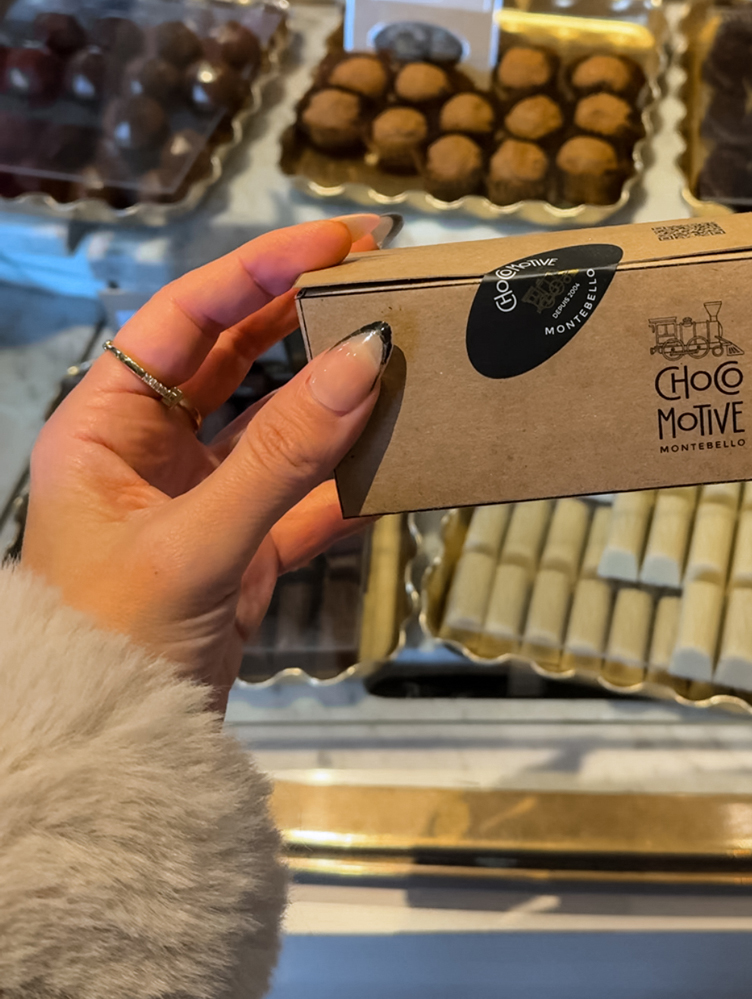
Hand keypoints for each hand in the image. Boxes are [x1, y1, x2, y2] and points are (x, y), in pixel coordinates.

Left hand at [21, 214, 394, 709]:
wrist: (111, 758)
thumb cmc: (113, 640)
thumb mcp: (197, 540)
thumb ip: (285, 453)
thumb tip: (367, 359)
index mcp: (105, 425)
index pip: (186, 317)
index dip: (259, 269)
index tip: (334, 240)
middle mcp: (150, 448)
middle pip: (234, 355)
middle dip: (302, 314)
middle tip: (376, 272)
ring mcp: (199, 496)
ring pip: (275, 422)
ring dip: (332, 394)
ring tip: (399, 350)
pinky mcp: (241, 544)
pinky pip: (302, 492)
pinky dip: (345, 478)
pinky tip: (395, 455)